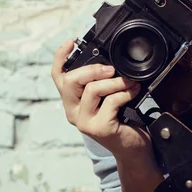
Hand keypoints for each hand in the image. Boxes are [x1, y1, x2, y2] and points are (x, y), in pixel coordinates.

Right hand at [51, 40, 152, 157]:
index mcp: (72, 101)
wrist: (133, 149)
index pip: (58, 77)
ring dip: (114, 82)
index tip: (70, 42)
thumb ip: (100, 83)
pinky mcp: (99, 128)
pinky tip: (134, 91)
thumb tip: (108, 61)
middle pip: (70, 81)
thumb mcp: (106, 98)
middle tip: (111, 69)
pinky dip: (125, 93)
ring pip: (92, 90)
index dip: (60, 58)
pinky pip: (110, 102)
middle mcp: (73, 112)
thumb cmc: (121, 120)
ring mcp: (84, 122)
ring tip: (129, 82)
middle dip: (92, 70)